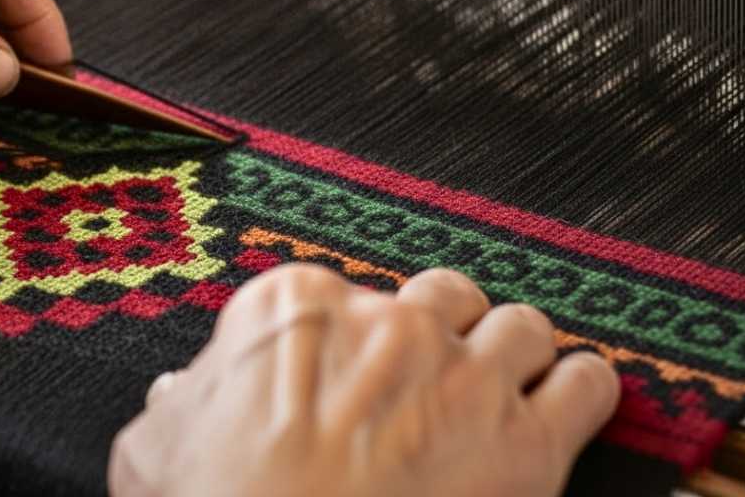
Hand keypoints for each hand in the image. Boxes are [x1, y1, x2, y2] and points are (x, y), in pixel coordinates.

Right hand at [110, 266, 619, 496]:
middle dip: (444, 335)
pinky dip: (583, 391)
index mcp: (301, 308)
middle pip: (444, 297)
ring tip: (504, 392)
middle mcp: (389, 324)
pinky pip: (587, 383)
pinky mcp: (527, 442)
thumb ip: (178, 406)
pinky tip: (568, 407)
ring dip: (516, 356)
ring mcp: (463, 376)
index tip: (354, 379)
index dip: (356, 343)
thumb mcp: (157, 449)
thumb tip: (179, 393)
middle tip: (432, 384)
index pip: (348, 295)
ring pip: (522, 328)